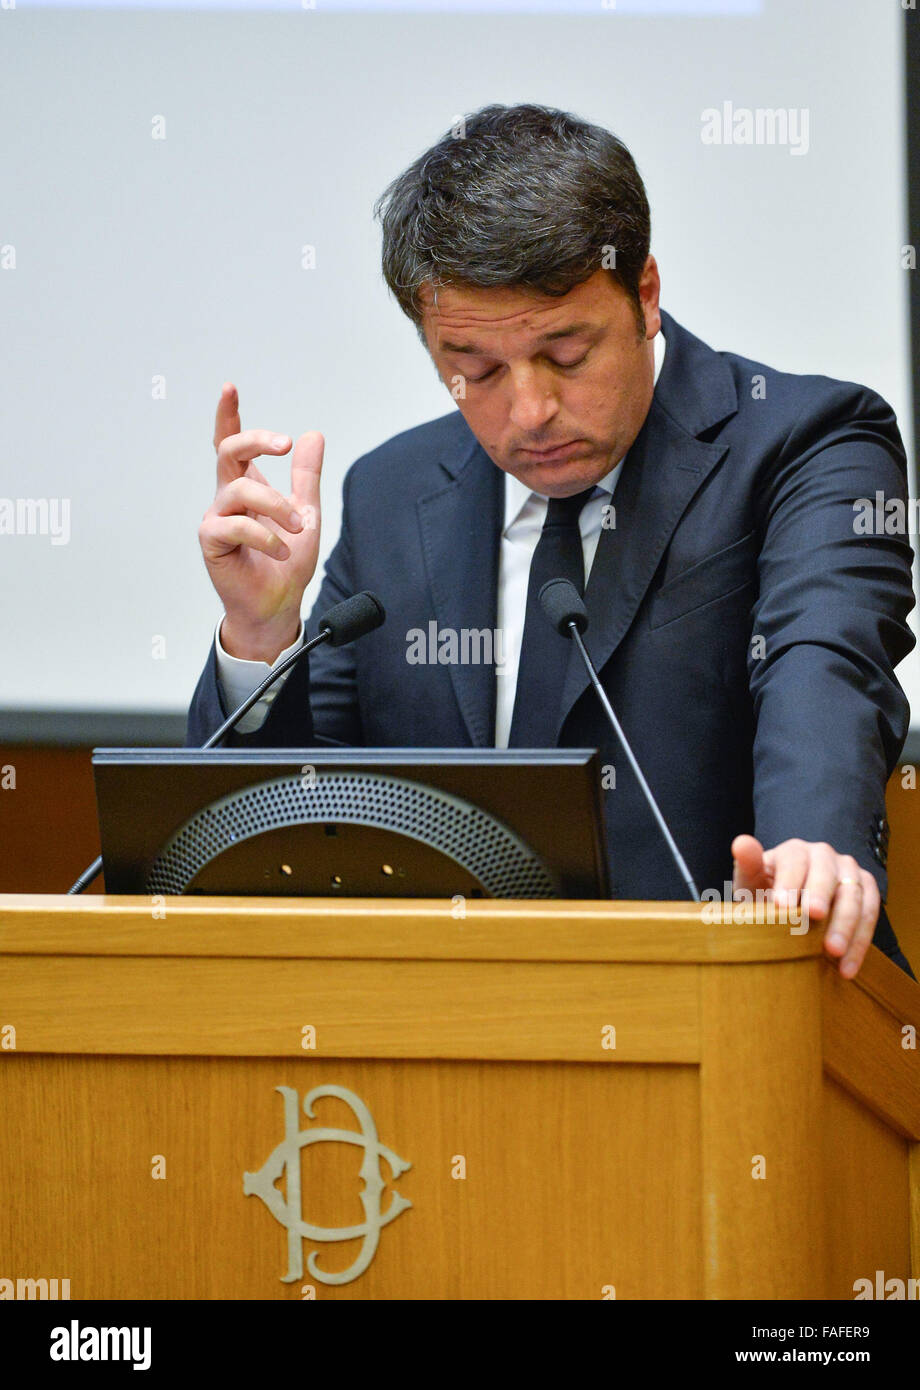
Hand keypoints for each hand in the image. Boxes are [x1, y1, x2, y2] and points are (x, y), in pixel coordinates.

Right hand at [198, 383, 323, 660]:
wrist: (278, 606)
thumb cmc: (285, 565)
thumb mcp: (306, 513)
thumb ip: (305, 476)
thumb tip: (312, 434)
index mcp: (248, 486)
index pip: (231, 444)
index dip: (227, 415)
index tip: (230, 387)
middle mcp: (229, 497)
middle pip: (228, 451)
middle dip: (255, 440)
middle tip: (285, 444)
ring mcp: (218, 518)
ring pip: (240, 489)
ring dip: (276, 505)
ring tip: (297, 529)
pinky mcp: (212, 541)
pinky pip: (234, 524)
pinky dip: (264, 536)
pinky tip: (281, 550)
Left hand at [731, 833, 879, 978]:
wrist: (786, 912)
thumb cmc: (766, 894)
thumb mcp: (750, 882)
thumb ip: (747, 865)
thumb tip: (740, 844)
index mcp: (794, 851)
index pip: (794, 860)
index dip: (788, 881)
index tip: (782, 905)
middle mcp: (824, 855)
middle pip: (827, 872)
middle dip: (821, 895)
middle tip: (814, 917)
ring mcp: (848, 871)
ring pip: (853, 894)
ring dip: (845, 924)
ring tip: (833, 952)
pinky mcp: (866, 891)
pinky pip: (870, 913)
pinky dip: (860, 942)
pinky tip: (847, 967)